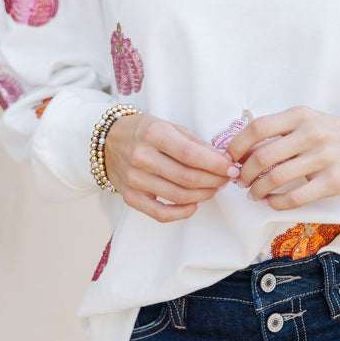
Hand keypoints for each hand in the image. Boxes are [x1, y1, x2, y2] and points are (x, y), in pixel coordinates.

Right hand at [104, 114, 239, 222]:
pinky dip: (183, 213)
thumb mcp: (170, 126)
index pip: (192, 154)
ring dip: (203, 195)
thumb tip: (223, 160)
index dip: (216, 164)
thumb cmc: (145, 131)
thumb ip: (196, 143)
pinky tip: (196, 204)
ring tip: (215, 188)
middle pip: (187, 177)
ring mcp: (134, 179)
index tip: (232, 167)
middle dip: (214, 181)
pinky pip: (160, 214)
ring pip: (178, 196)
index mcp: (154, 133)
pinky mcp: (129, 197)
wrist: (107, 141)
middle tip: (227, 179)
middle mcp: (141, 157)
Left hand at [227, 106, 339, 210]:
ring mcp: (323, 157)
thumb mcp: (310, 120)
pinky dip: (277, 203)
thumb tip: (246, 149)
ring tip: (255, 194)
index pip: (258, 128)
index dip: (238, 145)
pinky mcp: (333, 181)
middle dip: (245, 173)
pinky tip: (272, 202)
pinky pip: (296, 197)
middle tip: (241, 181)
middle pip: (263, 156)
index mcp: (301, 115)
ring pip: (276, 178)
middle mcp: (311, 133)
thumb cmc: (336, 134)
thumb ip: (282, 130)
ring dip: (258, 190)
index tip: (231, 158)